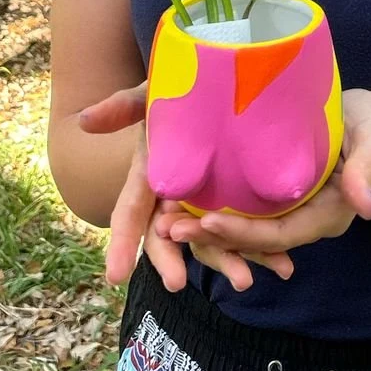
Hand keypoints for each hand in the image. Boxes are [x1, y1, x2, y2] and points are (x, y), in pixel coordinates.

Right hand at [77, 83, 293, 295]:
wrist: (222, 87)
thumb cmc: (181, 90)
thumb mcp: (154, 95)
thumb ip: (124, 106)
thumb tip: (84, 120)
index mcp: (150, 179)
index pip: (131, 216)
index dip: (120, 244)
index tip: (115, 276)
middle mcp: (175, 200)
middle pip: (171, 238)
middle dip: (173, 262)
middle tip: (179, 283)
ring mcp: (207, 207)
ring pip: (212, 243)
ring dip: (228, 262)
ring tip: (246, 282)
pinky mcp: (239, 205)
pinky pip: (248, 232)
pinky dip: (266, 249)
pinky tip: (285, 264)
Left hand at [153, 88, 370, 269]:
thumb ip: (368, 170)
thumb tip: (367, 207)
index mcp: (326, 215)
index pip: (279, 235)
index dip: (244, 233)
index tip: (207, 221)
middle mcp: (303, 221)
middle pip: (253, 240)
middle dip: (211, 237)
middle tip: (166, 228)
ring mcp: (289, 212)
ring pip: (243, 231)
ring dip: (204, 230)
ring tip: (162, 222)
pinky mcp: (276, 197)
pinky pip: (244, 213)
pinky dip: (214, 213)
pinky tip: (180, 203)